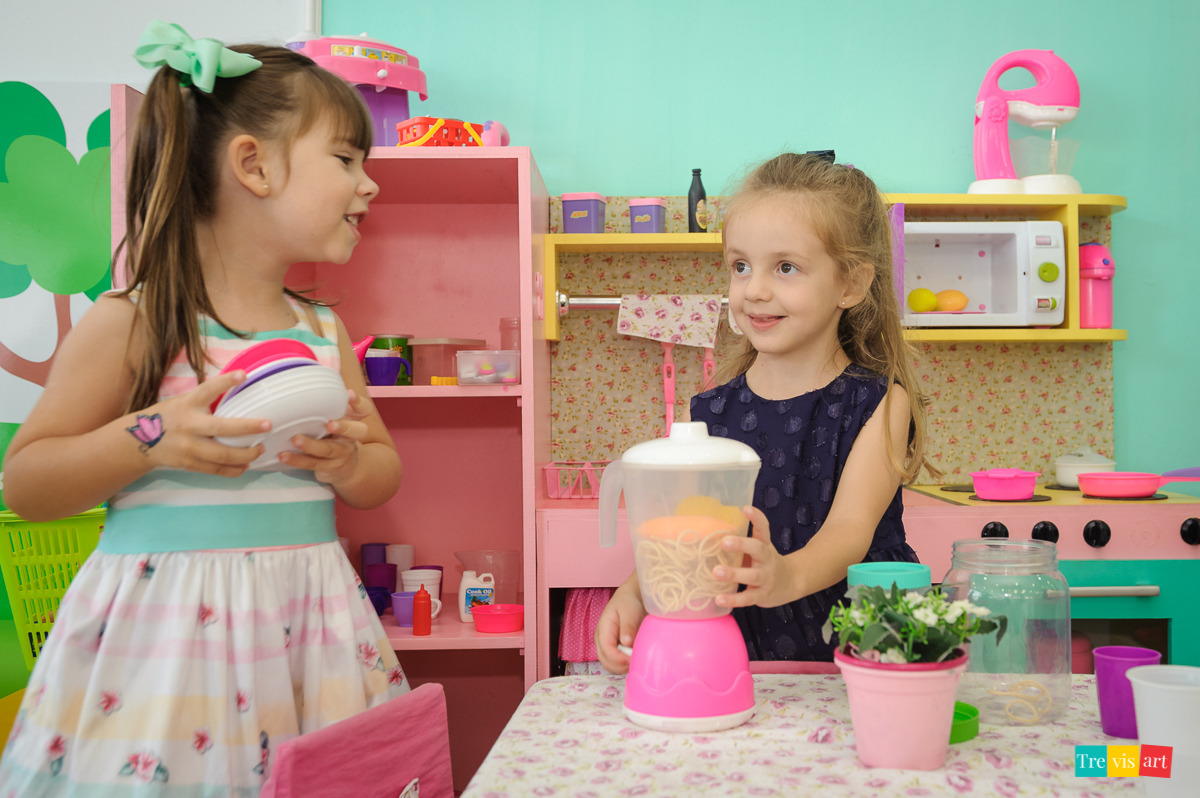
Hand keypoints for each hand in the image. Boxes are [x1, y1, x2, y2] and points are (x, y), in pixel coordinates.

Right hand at [130, 371, 269, 476]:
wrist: (138, 441)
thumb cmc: (170, 416)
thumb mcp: (183, 401)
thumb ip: (205, 400)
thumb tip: (238, 387)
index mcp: (188, 404)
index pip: (207, 390)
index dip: (225, 382)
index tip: (243, 374)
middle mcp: (189, 426)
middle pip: (222, 429)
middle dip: (248, 428)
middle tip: (268, 425)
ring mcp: (189, 447)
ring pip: (223, 455)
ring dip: (247, 454)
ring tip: (260, 450)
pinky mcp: (190, 464)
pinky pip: (217, 470)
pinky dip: (234, 469)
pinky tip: (246, 465)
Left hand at [279, 389, 369, 485]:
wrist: (345, 468)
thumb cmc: (335, 435)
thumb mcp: (336, 418)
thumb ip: (328, 402)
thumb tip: (305, 373)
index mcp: (353, 421)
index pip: (364, 410)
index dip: (358, 402)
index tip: (348, 394)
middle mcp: (350, 438)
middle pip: (356, 432)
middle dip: (343, 427)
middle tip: (330, 423)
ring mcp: (340, 454)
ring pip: (328, 450)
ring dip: (311, 445)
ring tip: (295, 439)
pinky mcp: (328, 468)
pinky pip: (312, 464)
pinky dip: (297, 460)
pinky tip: (284, 455)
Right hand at [594, 582, 646, 674]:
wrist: (628, 601)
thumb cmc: (628, 604)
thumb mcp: (629, 611)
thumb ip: (628, 626)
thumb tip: (627, 642)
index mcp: (603, 629)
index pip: (606, 650)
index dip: (618, 659)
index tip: (632, 660)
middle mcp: (601, 640)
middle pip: (605, 661)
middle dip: (620, 666)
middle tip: (637, 662)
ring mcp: (605, 646)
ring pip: (610, 665)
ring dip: (622, 667)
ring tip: (636, 660)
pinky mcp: (612, 650)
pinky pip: (615, 663)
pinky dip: (624, 666)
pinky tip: (634, 659)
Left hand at [714, 506, 798, 608]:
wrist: (792, 582)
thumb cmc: (766, 562)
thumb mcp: (760, 549)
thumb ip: (742, 542)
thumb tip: (711, 531)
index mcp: (764, 545)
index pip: (763, 528)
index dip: (756, 518)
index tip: (746, 508)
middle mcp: (767, 559)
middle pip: (758, 549)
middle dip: (742, 545)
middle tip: (724, 542)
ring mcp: (766, 578)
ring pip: (752, 575)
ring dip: (734, 574)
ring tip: (716, 572)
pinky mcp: (763, 594)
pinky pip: (748, 598)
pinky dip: (734, 599)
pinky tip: (719, 598)